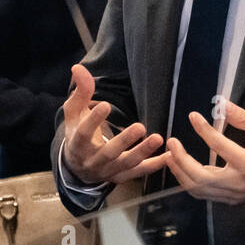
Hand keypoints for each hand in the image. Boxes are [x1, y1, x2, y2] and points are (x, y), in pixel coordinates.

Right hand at [60, 64, 166, 185]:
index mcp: (78, 144)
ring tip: (158, 138)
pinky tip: (169, 156)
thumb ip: (80, 92)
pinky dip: (155, 165)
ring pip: (126, 164)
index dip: (94, 121)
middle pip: (109, 153)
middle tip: (140, 126)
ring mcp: (108, 170)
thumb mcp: (74, 113)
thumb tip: (78, 68)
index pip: (84, 133)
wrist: (77, 168)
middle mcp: (93, 161)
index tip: (105, 105)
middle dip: (124, 141)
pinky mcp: (121, 176)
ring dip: (143, 152)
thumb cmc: (77, 133)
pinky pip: (139, 172)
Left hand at [164, 100, 244, 205]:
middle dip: (181, 159)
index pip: (219, 146)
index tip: (193, 116)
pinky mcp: (232, 198)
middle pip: (199, 177)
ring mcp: (234, 194)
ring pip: (198, 188)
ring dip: (181, 172)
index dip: (203, 129)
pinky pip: (205, 193)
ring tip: (171, 155)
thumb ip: (244, 117)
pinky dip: (190, 181)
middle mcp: (239, 183)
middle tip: (171, 142)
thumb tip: (221, 105)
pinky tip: (184, 167)